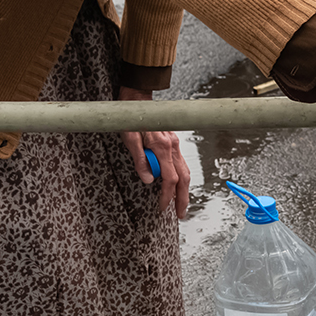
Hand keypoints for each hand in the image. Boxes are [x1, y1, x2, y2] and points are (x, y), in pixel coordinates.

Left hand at [117, 85, 189, 216]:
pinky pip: (181, 164)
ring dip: (184, 190)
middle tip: (181, 214)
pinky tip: (178, 185)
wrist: (139, 101)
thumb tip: (147, 179)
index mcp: (162, 147)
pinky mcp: (173, 143)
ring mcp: (175, 145)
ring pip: (185, 172)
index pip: (169, 179)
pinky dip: (181, 178)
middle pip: (183, 178)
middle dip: (183, 198)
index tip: (163, 207)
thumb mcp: (130, 139)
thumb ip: (140, 160)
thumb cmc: (132, 119)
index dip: (167, 195)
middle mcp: (172, 147)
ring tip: (181, 204)